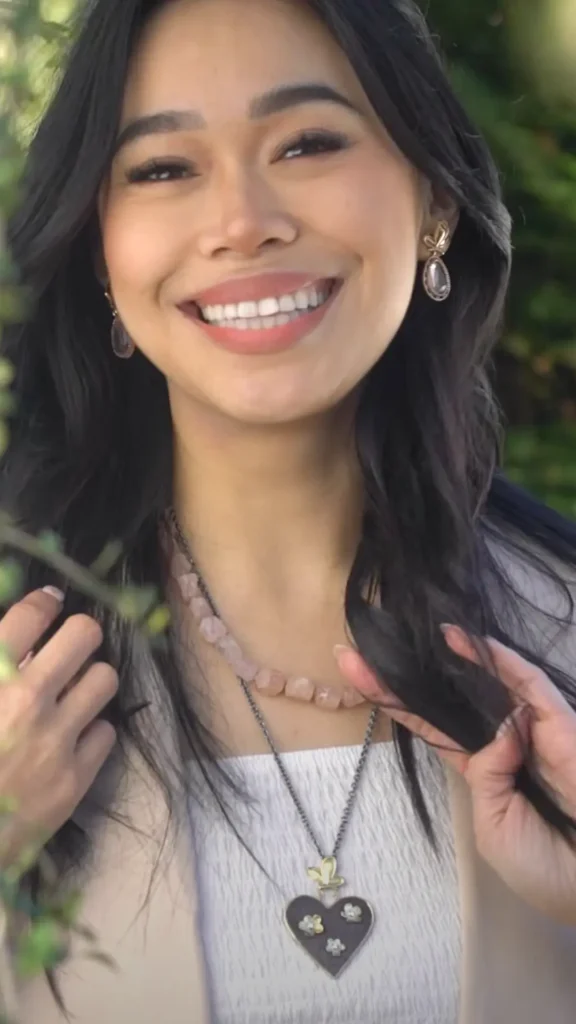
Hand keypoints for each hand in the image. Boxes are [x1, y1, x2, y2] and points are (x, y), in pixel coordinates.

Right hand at [0, 589, 116, 870]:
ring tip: (73, 691)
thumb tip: (20, 647)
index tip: (50, 602)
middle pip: (84, 634)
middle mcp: (26, 701)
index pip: (31, 613)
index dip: (44, 602)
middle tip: (70, 644)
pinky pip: (106, 732)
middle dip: (78, 634)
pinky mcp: (74, 781)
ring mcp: (55, 741)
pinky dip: (90, 731)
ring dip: (89, 680)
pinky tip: (71, 737)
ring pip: (105, 679)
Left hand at [336, 626, 575, 926]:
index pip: (431, 725)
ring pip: (490, 683)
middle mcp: (503, 741)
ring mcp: (533, 731)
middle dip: (408, 673)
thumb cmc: (543, 866)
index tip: (354, 675)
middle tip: (362, 648)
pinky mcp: (563, 727)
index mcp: (480, 768)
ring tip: (427, 630)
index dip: (395, 700)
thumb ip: (485, 775)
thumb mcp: (493, 827)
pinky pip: (532, 687)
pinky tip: (476, 643)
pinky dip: (505, 663)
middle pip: (451, 697)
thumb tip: (501, 731)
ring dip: (459, 655)